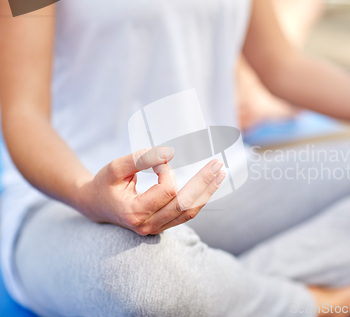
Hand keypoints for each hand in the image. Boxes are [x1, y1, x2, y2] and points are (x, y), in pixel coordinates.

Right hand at [76, 146, 225, 234]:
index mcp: (134, 213)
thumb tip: (168, 153)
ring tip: (220, 174)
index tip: (158, 160)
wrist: (96, 205)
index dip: (167, 171)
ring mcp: (156, 229)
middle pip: (185, 204)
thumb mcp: (114, 168)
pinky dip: (199, 198)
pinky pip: (186, 213)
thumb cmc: (104, 184)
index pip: (166, 191)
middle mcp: (147, 225)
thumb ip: (138, 159)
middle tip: (218, 164)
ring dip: (206, 192)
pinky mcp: (163, 226)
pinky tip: (209, 185)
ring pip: (189, 212)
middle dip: (203, 183)